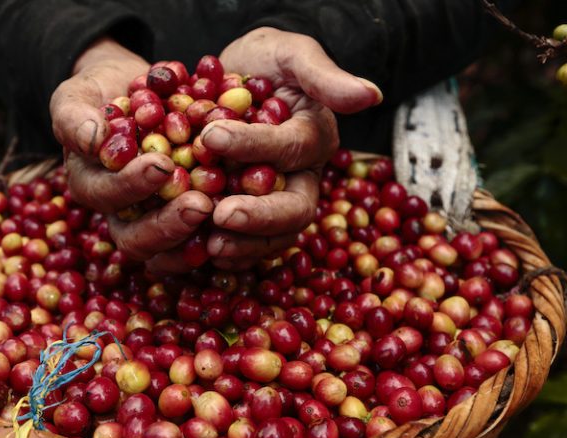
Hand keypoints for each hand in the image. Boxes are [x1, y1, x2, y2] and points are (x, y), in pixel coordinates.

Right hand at [50, 39, 211, 265]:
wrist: (130, 92)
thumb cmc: (99, 94)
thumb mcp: (77, 96)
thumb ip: (74, 116)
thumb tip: (90, 139)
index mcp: (91, 184)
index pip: (106, 194)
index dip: (131, 186)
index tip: (161, 166)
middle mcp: (119, 213)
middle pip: (135, 237)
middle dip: (166, 225)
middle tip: (199, 205)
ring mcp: (151, 221)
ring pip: (166, 251)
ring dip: (193, 239)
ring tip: (221, 217)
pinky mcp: (183, 221)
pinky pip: (198, 243)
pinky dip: (218, 238)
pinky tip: (242, 228)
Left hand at [199, 27, 382, 268]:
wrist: (235, 81)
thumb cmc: (266, 61)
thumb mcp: (289, 54)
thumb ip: (323, 74)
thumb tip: (371, 95)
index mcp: (314, 138)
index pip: (291, 148)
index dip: (254, 145)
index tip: (212, 136)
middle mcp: (300, 178)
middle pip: (294, 209)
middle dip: (260, 216)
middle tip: (221, 216)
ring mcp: (275, 203)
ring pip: (275, 237)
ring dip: (243, 245)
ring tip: (209, 244)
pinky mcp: (250, 217)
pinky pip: (247, 247)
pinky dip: (225, 253)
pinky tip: (195, 251)